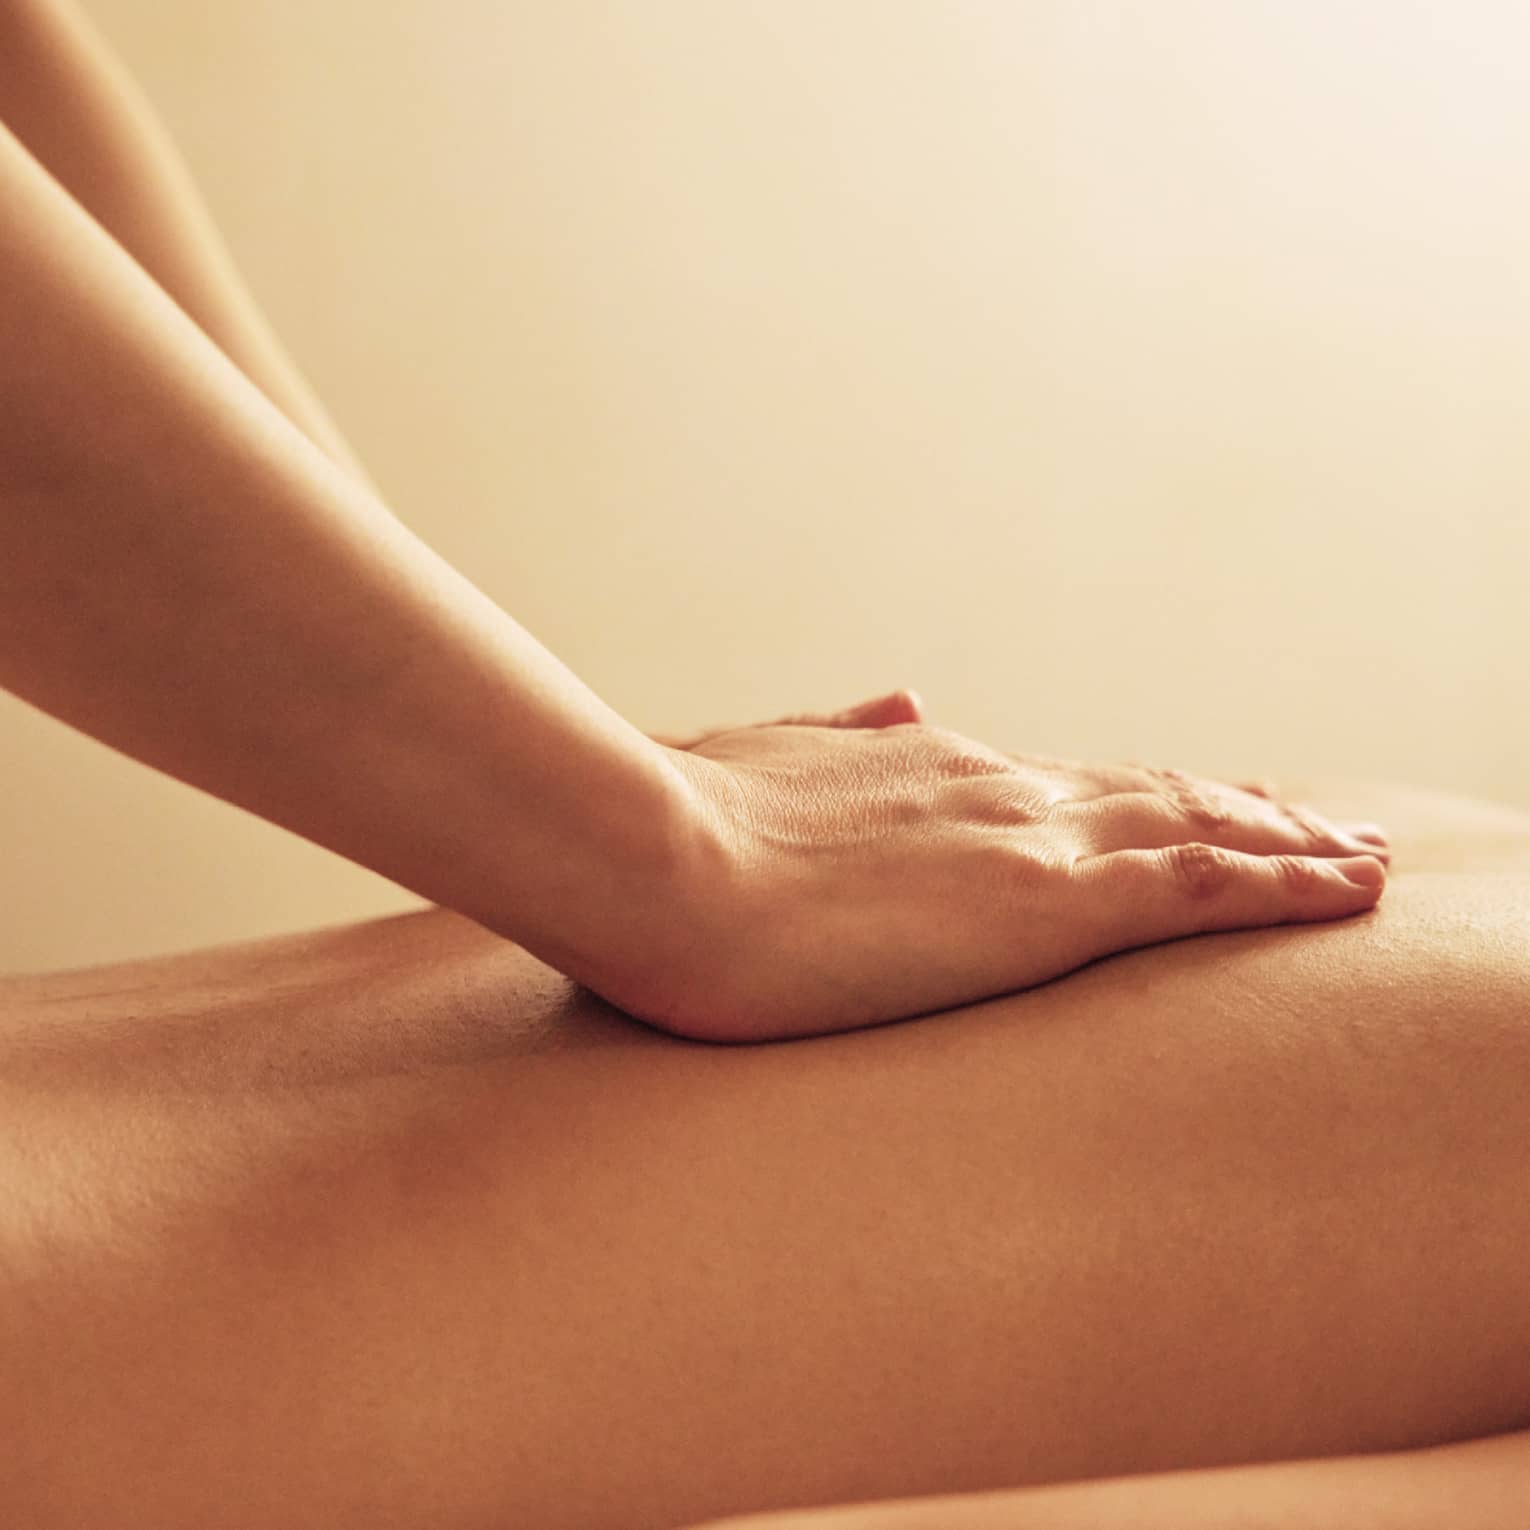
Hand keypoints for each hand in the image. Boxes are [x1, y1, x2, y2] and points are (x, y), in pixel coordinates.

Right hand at [645, 694, 1388, 1042]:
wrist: (652, 856)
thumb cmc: (677, 828)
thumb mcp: (758, 763)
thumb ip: (838, 732)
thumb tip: (899, 694)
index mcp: (929, 767)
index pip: (1069, 784)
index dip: (1146, 793)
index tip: (1203, 798)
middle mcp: (998, 787)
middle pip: (1156, 794)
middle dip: (1244, 809)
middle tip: (1324, 822)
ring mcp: (1030, 838)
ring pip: (1202, 829)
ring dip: (1292, 840)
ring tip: (1364, 855)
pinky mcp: (1049, 905)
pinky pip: (1206, 890)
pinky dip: (1289, 885)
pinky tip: (1351, 889)